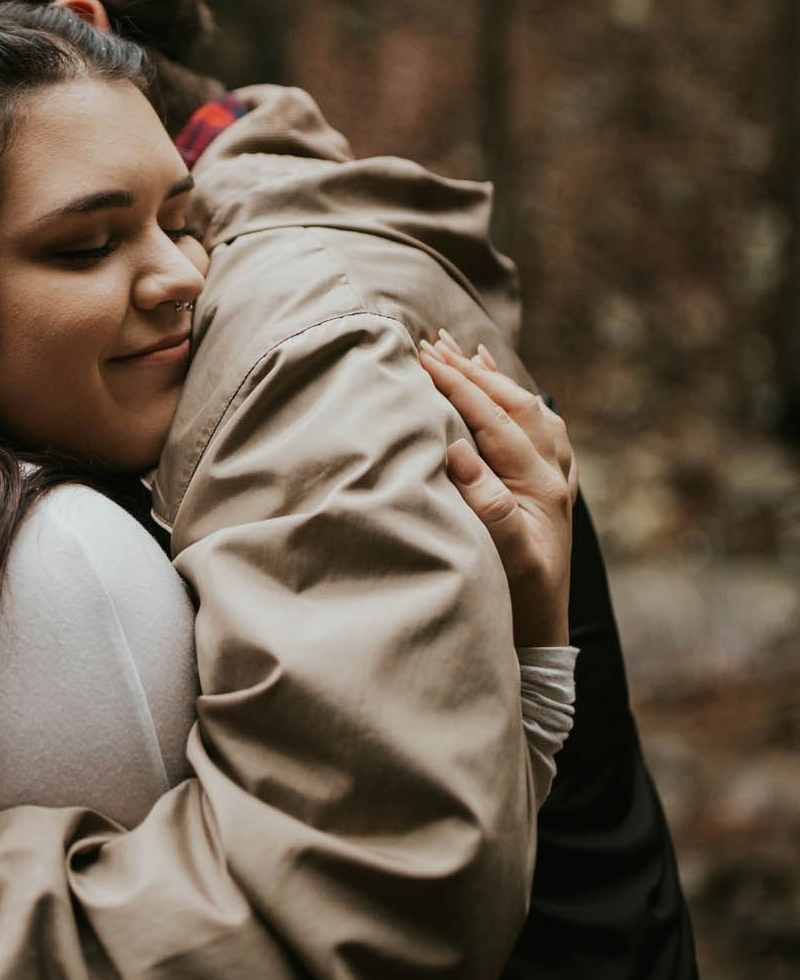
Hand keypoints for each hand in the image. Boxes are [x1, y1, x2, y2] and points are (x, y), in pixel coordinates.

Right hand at [419, 332, 576, 647]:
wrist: (543, 637)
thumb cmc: (519, 600)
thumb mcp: (503, 555)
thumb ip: (486, 502)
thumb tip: (457, 448)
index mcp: (540, 485)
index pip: (493, 419)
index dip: (458, 385)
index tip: (423, 357)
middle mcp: (553, 475)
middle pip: (513, 406)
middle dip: (471, 372)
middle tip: (433, 343)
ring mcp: (556, 480)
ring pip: (529, 412)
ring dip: (495, 380)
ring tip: (465, 351)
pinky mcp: (552, 490)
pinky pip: (541, 430)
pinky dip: (518, 402)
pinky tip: (507, 390)